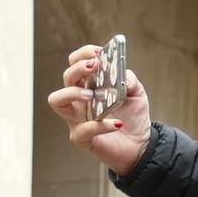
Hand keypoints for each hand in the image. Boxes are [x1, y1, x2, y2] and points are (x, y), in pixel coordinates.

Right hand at [47, 44, 150, 174]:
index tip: (99, 52)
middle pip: (67, 78)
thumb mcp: (136, 94)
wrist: (140, 144)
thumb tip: (122, 75)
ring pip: (57, 100)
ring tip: (92, 95)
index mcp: (89, 85)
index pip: (76, 63)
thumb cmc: (133, 117)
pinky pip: (82, 130)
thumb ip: (130, 80)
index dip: (84, 54)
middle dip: (78, 68)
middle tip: (95, 66)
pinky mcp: (81, 137)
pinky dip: (100, 125)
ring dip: (72, 93)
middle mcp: (78, 99)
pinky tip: (117, 123)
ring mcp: (76, 118)